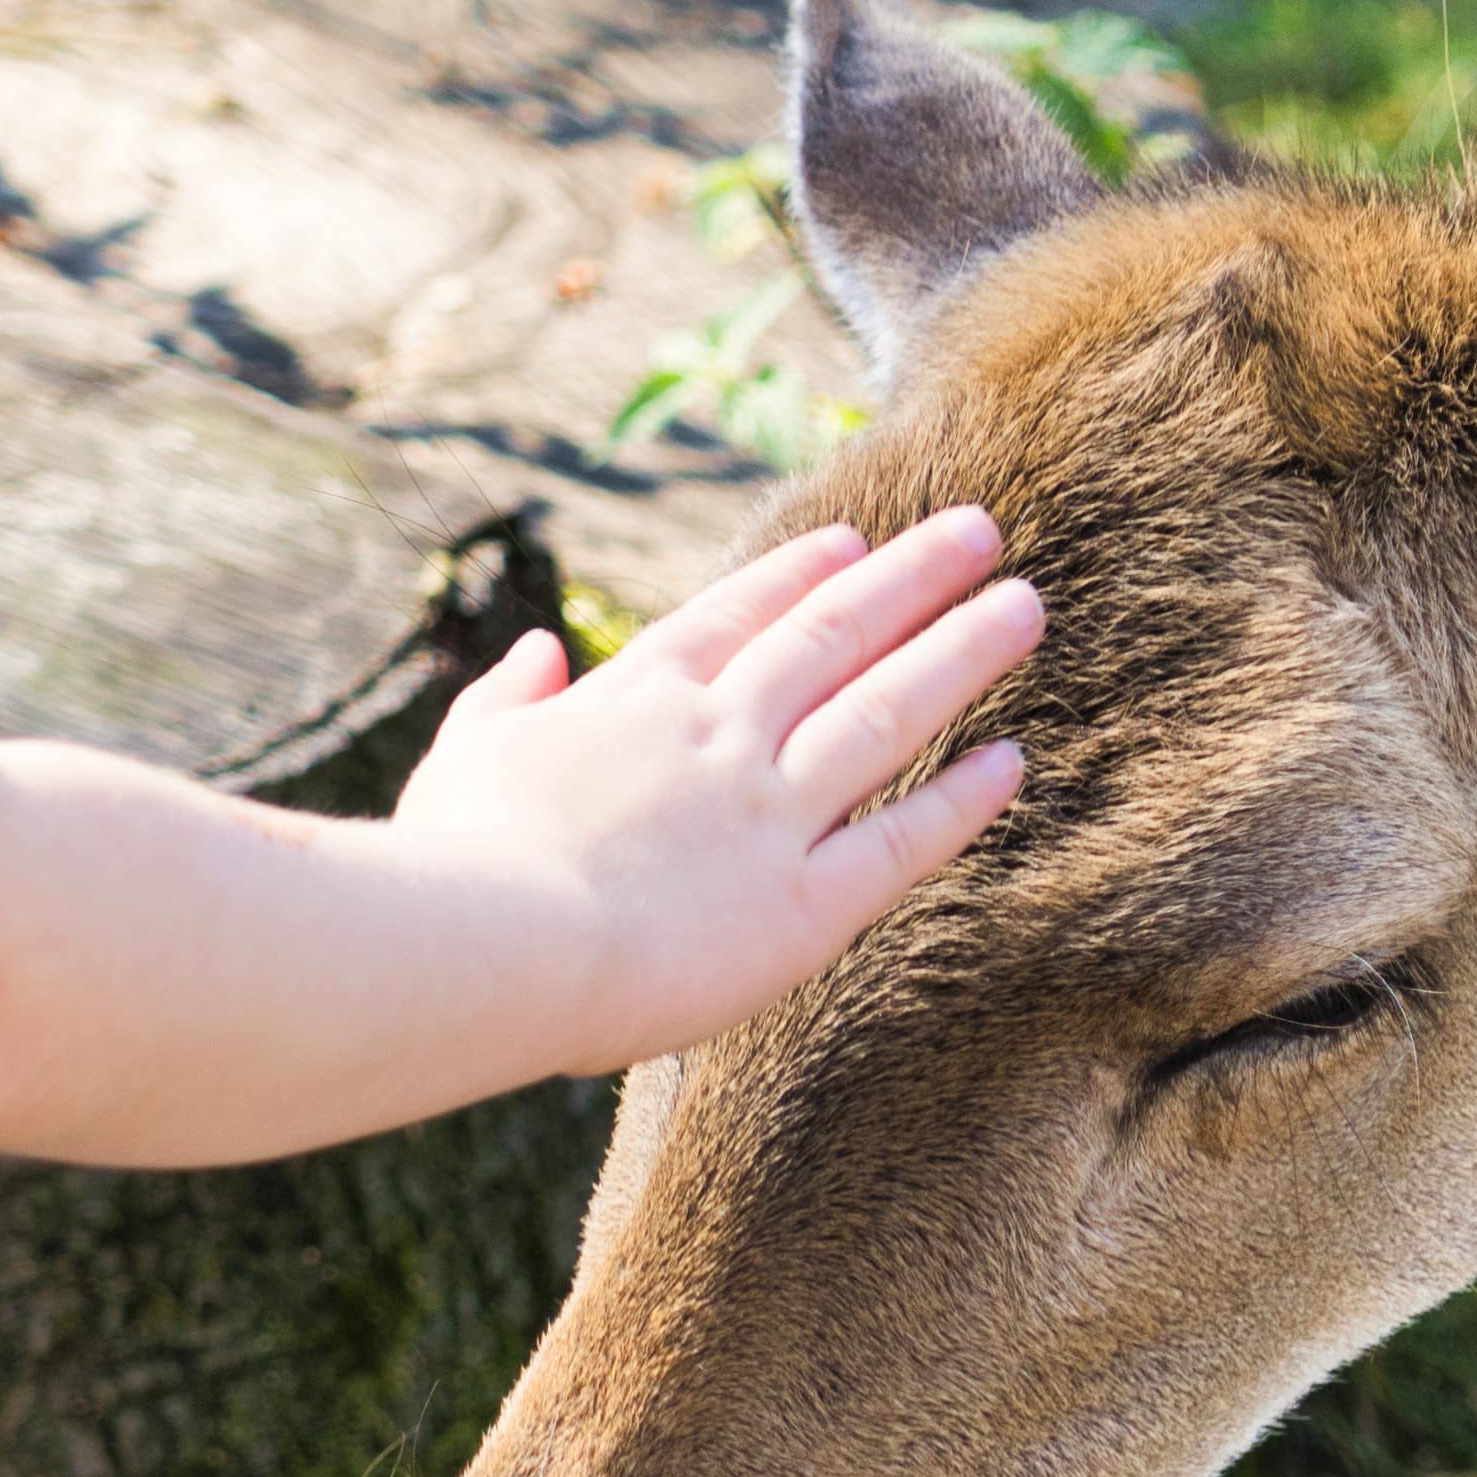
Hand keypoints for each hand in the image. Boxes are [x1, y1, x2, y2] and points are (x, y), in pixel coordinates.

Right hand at [387, 506, 1040, 1072]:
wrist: (486, 946)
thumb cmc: (452, 863)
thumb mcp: (463, 756)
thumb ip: (505, 699)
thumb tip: (536, 651)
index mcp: (635, 697)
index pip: (735, 616)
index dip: (800, 573)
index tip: (852, 541)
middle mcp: (718, 736)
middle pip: (833, 636)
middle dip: (912, 578)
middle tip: (981, 531)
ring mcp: (768, 814)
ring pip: (886, 713)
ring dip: (960, 653)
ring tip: (1024, 607)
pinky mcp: (802, 906)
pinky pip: (902, 842)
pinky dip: (961, 800)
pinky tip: (1012, 761)